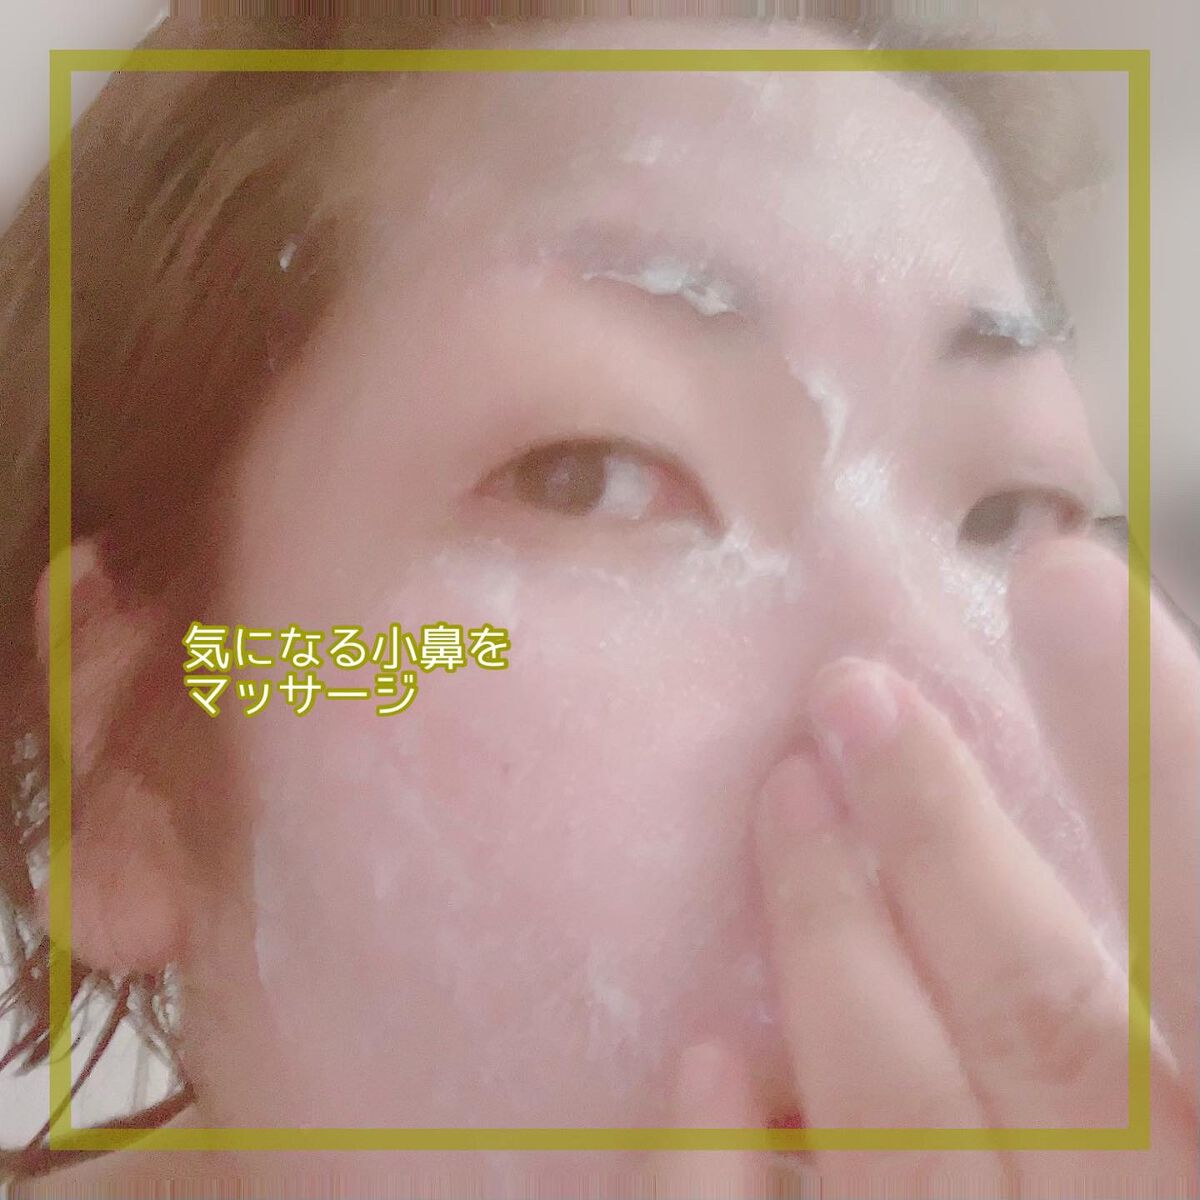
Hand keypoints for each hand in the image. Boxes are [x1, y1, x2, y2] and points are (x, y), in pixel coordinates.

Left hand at [651, 537, 1199, 1199]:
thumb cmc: (1168, 1156)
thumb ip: (1173, 973)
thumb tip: (1136, 770)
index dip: (1167, 741)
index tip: (1062, 572)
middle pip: (1053, 1017)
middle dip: (946, 834)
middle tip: (850, 691)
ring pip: (911, 1125)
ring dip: (835, 944)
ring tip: (784, 795)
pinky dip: (732, 1174)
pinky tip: (709, 1064)